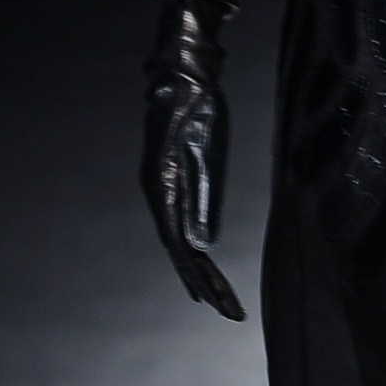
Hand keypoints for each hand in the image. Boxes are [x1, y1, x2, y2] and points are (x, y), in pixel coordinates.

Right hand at [140, 4, 243, 318]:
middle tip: (229, 313)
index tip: (219, 301)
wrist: (184, 72)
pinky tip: (202, 266)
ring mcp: (161, 186)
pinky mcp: (169, 180)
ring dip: (197, 272)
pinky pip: (178, 224)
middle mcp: (156, 191)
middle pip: (178, 249)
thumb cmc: (199, 104)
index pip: (180, 244)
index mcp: (162, 185)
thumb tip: (203, 243)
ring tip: (217, 302)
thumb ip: (202, 194)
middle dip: (204, 283)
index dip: (200, 276)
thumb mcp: (207, 148)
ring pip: (177, 240)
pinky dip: (192, 250)